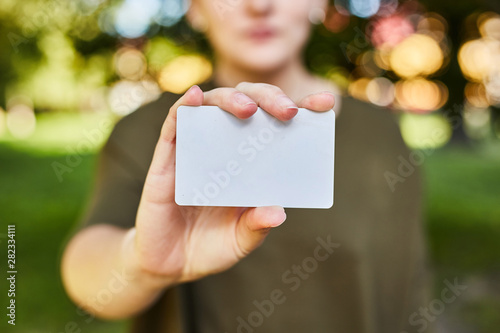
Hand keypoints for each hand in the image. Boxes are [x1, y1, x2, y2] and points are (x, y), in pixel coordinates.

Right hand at [126, 82, 334, 286]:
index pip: (277, 125)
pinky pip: (174, 125)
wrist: (171, 264)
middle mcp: (226, 149)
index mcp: (251, 164)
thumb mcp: (241, 240)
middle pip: (247, 104)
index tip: (325, 104)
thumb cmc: (210, 247)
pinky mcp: (167, 159)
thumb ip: (257, 226)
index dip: (300, 108)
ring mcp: (196, 150)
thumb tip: (278, 212)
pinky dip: (184, 107)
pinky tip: (195, 98)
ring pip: (212, 106)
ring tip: (249, 110)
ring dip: (231, 99)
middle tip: (288, 112)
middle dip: (270, 99)